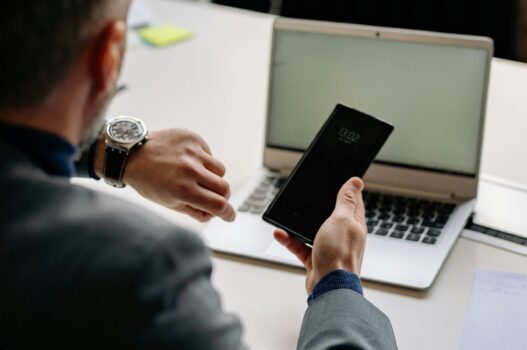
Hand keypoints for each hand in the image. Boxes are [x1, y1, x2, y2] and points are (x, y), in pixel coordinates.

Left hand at [94, 128, 235, 221]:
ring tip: (197, 176)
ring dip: (213, 177)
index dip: (228, 213)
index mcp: (184, 190)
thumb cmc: (148, 181)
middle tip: (214, 196)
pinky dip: (203, 160)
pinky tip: (187, 161)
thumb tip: (214, 214)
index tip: (230, 215)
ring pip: (220, 170)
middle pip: (224, 188)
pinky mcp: (193, 138)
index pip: (219, 205)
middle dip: (222, 196)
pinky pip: (209, 154)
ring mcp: (193, 152)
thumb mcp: (169, 202)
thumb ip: (195, 211)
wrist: (131, 154)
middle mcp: (191, 171)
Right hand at [274, 177, 366, 293]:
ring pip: (312, 230)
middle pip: (331, 215)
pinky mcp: (316, 259)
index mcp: (354, 224)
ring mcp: (330, 248)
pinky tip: (280, 234)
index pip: (353, 202)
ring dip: (298, 225)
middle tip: (310, 197)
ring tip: (287, 217)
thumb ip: (346, 201)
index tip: (339, 179)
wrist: (330, 287)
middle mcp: (344, 235)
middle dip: (319, 207)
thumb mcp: (341, 219)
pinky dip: (289, 240)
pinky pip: (300, 246)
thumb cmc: (340, 254)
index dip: (346, 190)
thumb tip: (356, 181)